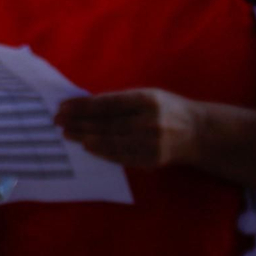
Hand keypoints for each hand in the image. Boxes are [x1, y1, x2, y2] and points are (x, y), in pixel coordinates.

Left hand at [55, 88, 203, 168]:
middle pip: (106, 124)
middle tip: (58, 121)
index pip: (107, 104)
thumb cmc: (167, 108)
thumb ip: (120, 101)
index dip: (82, 106)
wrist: (198, 132)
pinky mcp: (153, 159)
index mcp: (147, 100)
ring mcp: (152, 142)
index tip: (63, 106)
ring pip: (112, 142)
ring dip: (86, 138)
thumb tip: (84, 106)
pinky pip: (122, 156)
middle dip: (79, 122)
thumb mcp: (147, 96)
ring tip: (68, 134)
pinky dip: (103, 152)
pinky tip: (88, 147)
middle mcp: (149, 121)